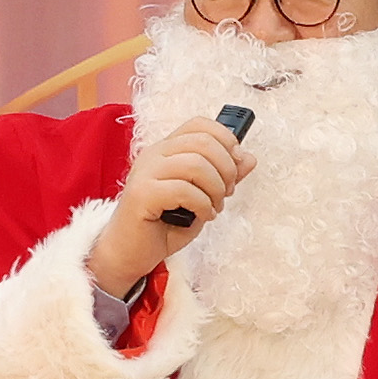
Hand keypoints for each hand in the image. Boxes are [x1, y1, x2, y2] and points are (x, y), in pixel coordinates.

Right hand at [86, 122, 251, 297]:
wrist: (129, 253)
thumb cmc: (162, 226)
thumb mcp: (201, 198)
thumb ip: (222, 177)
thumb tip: (248, 158)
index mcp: (166, 150)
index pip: (199, 125)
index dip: (225, 139)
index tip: (235, 165)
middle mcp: (154, 155)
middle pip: (203, 142)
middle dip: (226, 168)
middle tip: (226, 193)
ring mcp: (145, 173)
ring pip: (196, 164)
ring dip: (215, 188)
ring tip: (214, 207)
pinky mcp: (142, 194)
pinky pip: (184, 189)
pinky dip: (202, 204)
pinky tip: (203, 216)